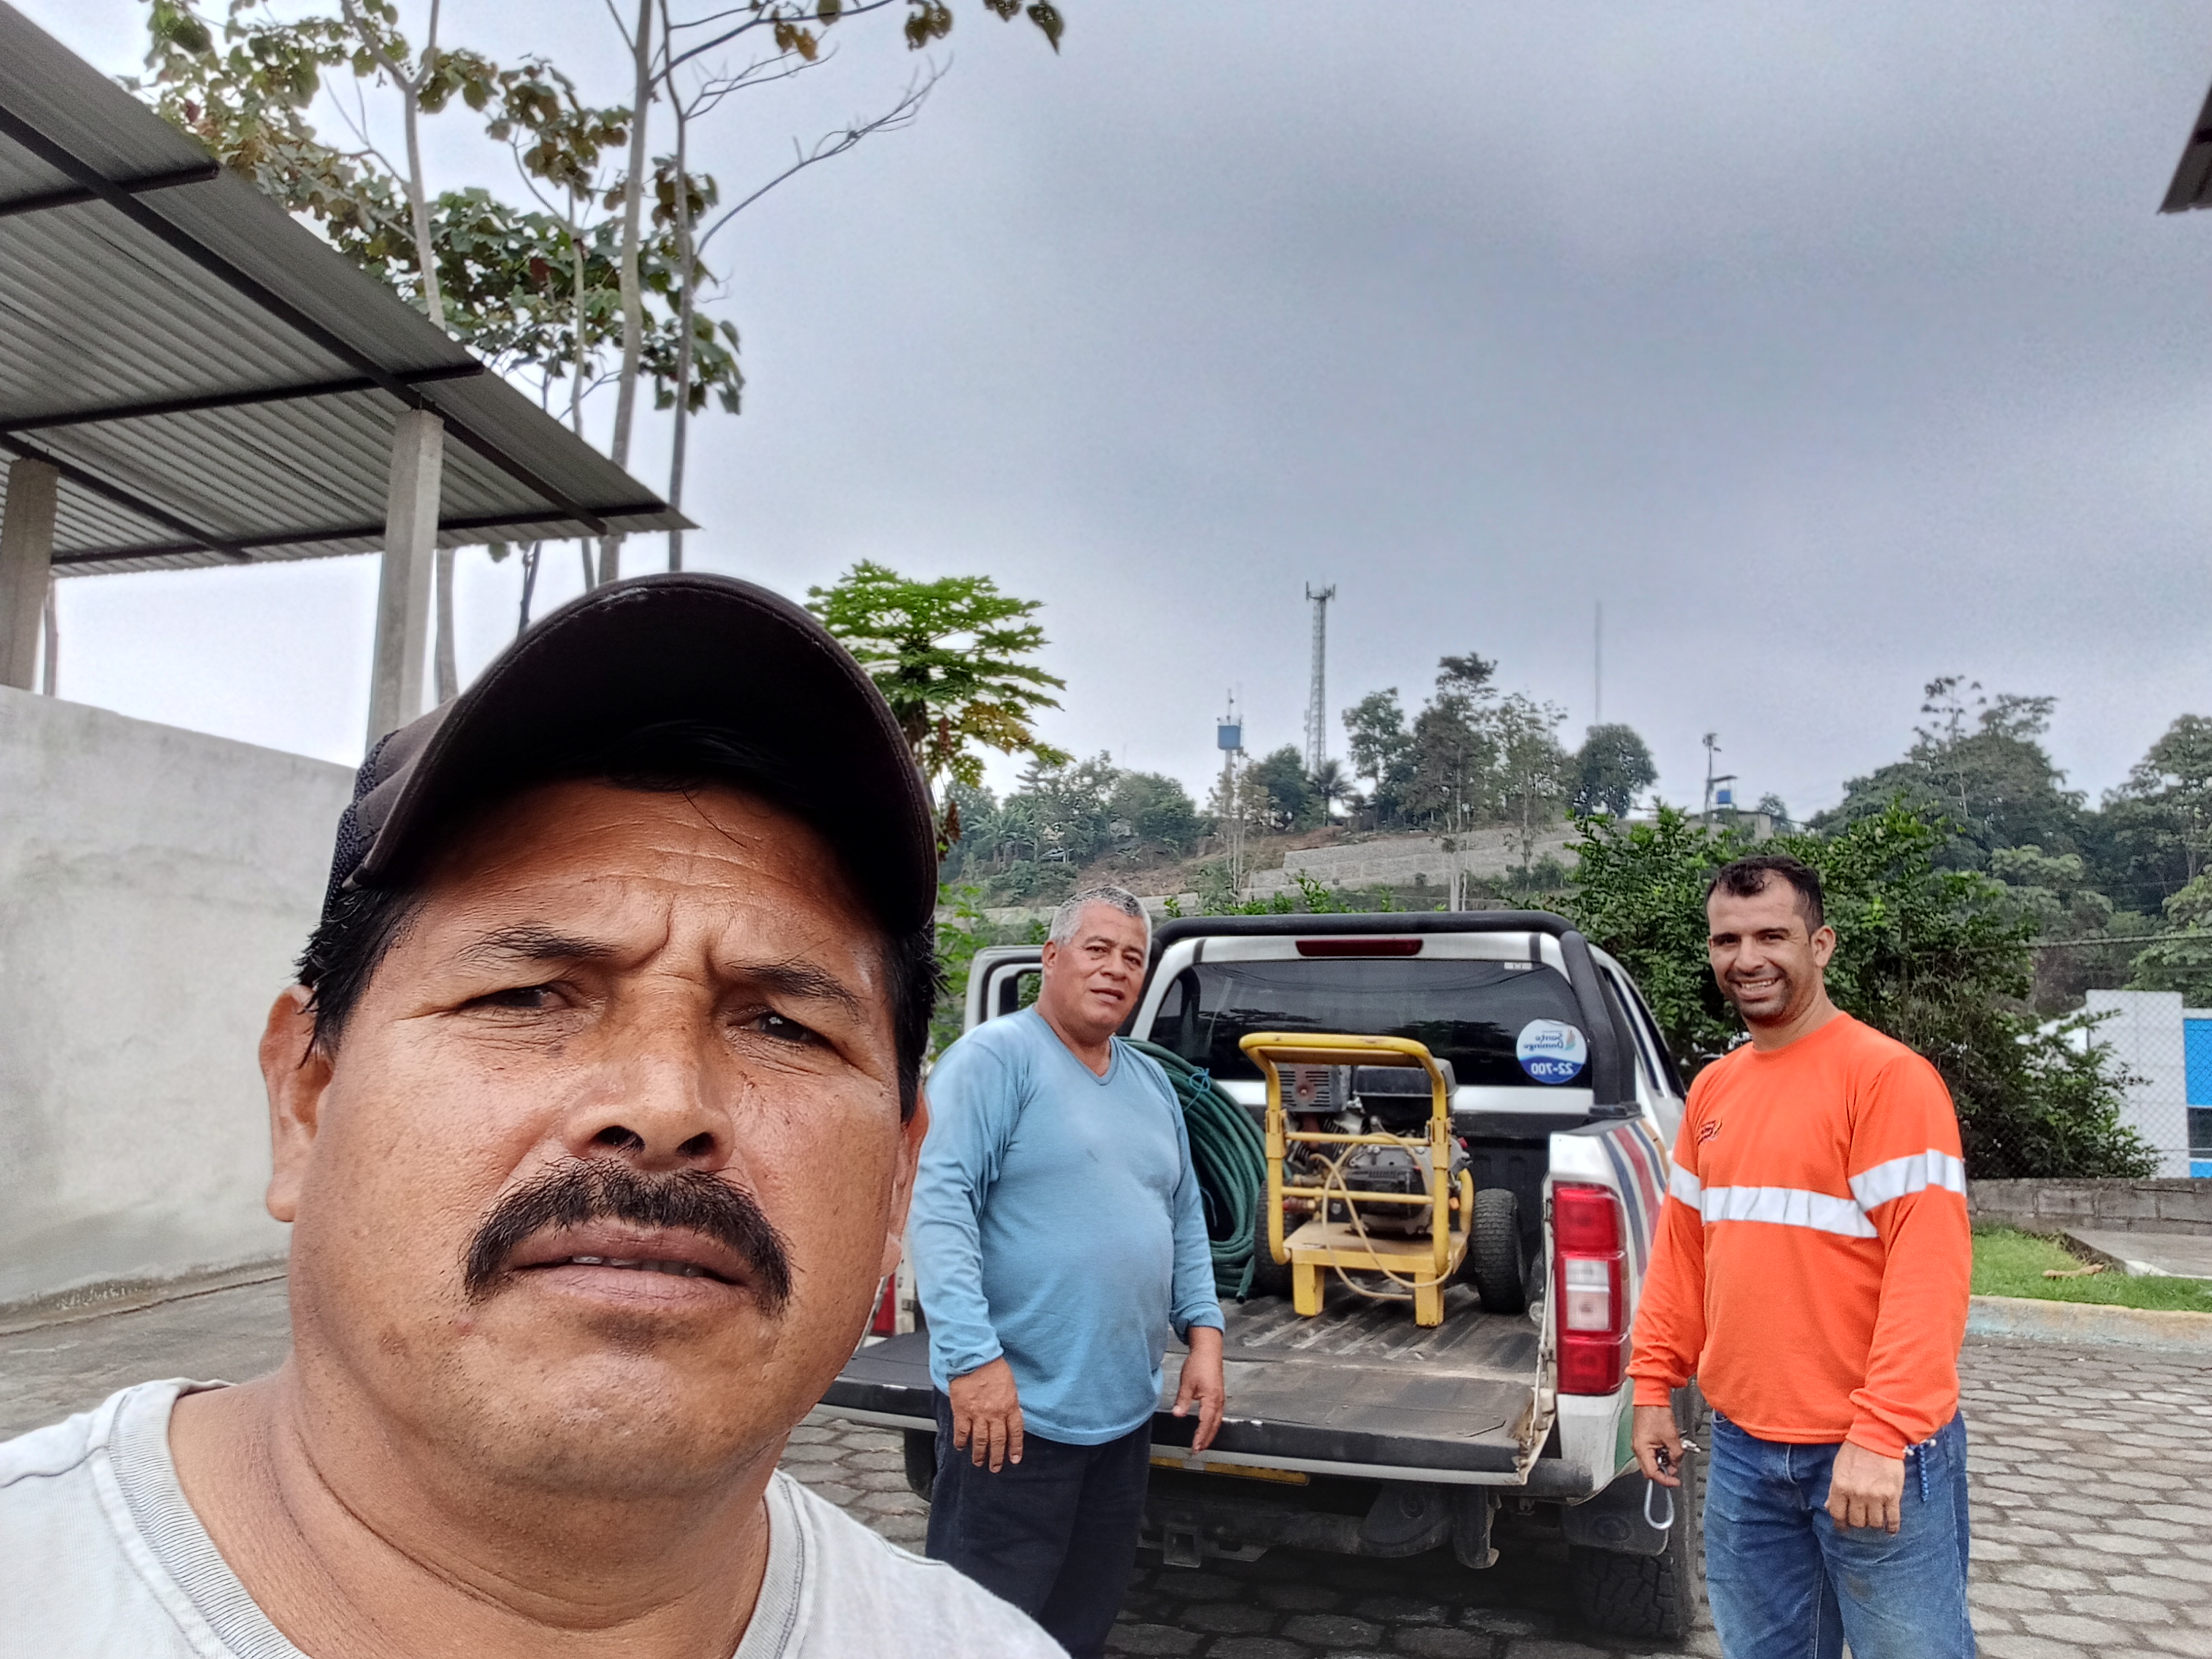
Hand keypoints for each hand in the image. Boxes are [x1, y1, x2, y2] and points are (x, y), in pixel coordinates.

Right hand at [949, 1357, 1022, 1470]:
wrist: (973, 1357)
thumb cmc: (992, 1366)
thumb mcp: (1010, 1384)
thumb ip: (1012, 1402)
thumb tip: (1015, 1414)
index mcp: (1009, 1406)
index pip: (1015, 1432)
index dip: (1015, 1447)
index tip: (1014, 1459)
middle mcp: (995, 1413)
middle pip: (998, 1441)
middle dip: (997, 1457)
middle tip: (995, 1467)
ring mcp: (978, 1414)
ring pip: (980, 1440)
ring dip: (980, 1454)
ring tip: (979, 1462)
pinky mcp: (962, 1411)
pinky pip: (962, 1431)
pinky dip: (961, 1442)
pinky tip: (961, 1447)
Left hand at [1173, 1327, 1226, 1452]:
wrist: (1208, 1350)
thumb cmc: (1200, 1363)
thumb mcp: (1187, 1383)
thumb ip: (1182, 1400)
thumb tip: (1178, 1414)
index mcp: (1211, 1399)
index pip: (1206, 1424)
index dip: (1200, 1437)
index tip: (1195, 1447)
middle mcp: (1218, 1401)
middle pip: (1214, 1426)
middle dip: (1206, 1440)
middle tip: (1198, 1449)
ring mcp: (1220, 1398)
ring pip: (1217, 1421)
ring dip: (1210, 1433)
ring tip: (1202, 1442)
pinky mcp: (1218, 1395)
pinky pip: (1217, 1414)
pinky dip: (1212, 1424)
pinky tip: (1207, 1425)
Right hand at [1631, 1403, 1683, 1486]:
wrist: (1650, 1397)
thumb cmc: (1656, 1412)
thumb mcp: (1672, 1437)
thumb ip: (1676, 1454)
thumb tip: (1677, 1463)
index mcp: (1642, 1449)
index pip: (1653, 1473)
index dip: (1666, 1480)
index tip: (1675, 1482)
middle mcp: (1637, 1448)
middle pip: (1650, 1470)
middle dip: (1664, 1471)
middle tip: (1675, 1466)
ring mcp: (1639, 1443)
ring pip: (1651, 1461)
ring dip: (1663, 1461)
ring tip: (1673, 1453)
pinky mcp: (1642, 1438)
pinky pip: (1651, 1452)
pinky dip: (1661, 1453)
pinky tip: (1668, 1446)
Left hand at [1826, 1440, 1904, 1533]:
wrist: (1877, 1437)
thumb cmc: (1855, 1451)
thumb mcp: (1838, 1468)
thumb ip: (1834, 1489)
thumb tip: (1829, 1507)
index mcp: (1840, 1486)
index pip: (1837, 1514)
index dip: (1840, 1524)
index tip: (1843, 1527)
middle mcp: (1857, 1494)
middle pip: (1856, 1522)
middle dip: (1857, 1522)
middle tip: (1861, 1518)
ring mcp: (1876, 1496)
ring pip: (1874, 1523)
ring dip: (1873, 1524)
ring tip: (1874, 1519)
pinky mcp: (1893, 1495)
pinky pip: (1893, 1519)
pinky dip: (1892, 1527)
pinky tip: (1890, 1529)